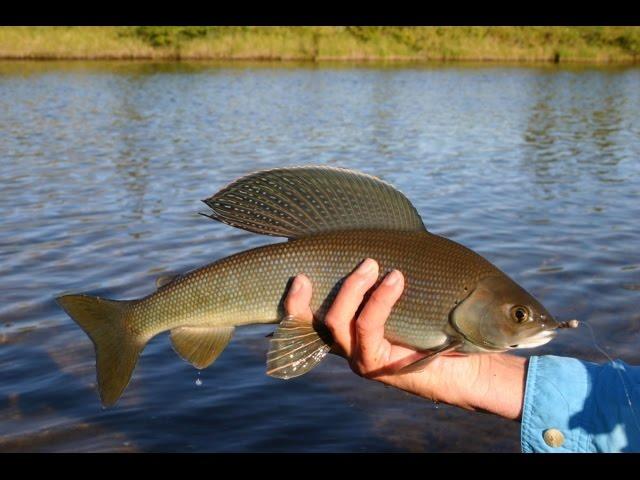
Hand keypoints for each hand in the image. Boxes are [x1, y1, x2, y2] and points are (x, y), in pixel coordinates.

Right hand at [285, 258, 527, 420]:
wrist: (471, 371)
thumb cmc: (442, 331)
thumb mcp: (409, 304)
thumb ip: (390, 285)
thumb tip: (388, 242)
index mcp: (351, 335)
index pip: (310, 321)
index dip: (295, 303)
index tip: (298, 275)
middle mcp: (349, 350)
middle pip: (318, 321)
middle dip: (327, 288)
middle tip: (355, 260)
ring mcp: (361, 360)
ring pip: (339, 323)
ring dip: (353, 288)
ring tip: (373, 264)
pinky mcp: (377, 366)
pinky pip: (368, 327)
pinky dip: (379, 300)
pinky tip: (395, 280)